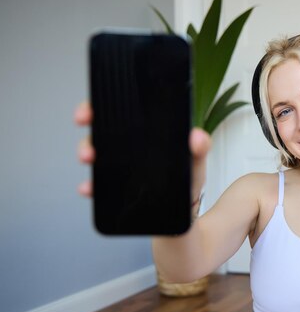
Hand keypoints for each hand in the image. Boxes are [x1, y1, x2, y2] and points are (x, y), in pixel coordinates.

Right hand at [73, 101, 211, 200]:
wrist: (185, 208)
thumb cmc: (188, 177)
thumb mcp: (196, 160)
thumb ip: (200, 148)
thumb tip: (197, 137)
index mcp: (147, 131)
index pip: (121, 110)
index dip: (102, 104)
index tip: (92, 109)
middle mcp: (128, 145)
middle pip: (101, 128)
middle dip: (89, 125)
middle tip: (87, 129)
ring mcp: (119, 165)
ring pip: (95, 153)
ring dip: (87, 152)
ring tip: (89, 157)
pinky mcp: (116, 187)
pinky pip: (98, 184)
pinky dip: (91, 185)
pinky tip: (89, 187)